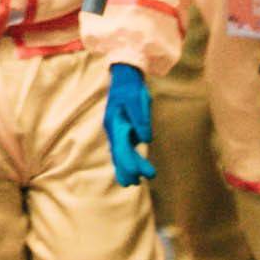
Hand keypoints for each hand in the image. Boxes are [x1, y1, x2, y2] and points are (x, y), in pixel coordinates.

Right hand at [103, 60, 154, 189]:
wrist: (124, 75)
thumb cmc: (131, 87)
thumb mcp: (137, 100)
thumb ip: (141, 119)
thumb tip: (145, 139)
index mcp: (115, 124)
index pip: (123, 149)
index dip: (132, 164)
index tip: (145, 174)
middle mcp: (113, 129)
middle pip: (119, 154)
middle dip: (126, 170)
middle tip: (135, 184)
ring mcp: (116, 129)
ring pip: (119, 152)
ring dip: (125, 167)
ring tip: (132, 182)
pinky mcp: (121, 127)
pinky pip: (122, 147)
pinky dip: (124, 158)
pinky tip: (128, 167)